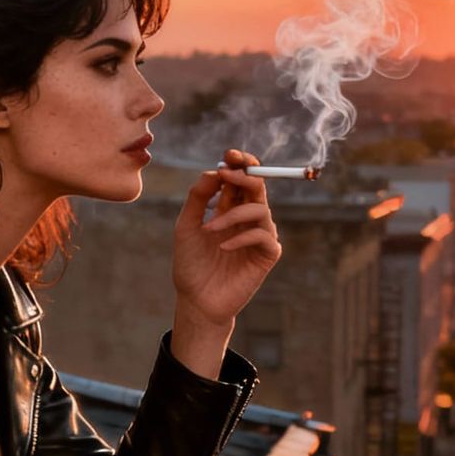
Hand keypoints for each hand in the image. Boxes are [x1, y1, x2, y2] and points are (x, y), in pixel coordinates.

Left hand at [172, 146, 282, 328]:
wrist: (196, 300)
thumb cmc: (191, 264)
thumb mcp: (187, 226)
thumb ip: (198, 198)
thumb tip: (214, 171)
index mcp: (230, 208)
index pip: (242, 178)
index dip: (240, 163)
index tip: (228, 155)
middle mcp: (247, 219)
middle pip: (257, 186)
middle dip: (245, 175)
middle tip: (228, 173)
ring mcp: (259, 236)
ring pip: (259, 209)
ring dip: (233, 215)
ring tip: (209, 229)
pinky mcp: (267, 255)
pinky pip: (263, 235)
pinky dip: (242, 237)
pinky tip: (223, 247)